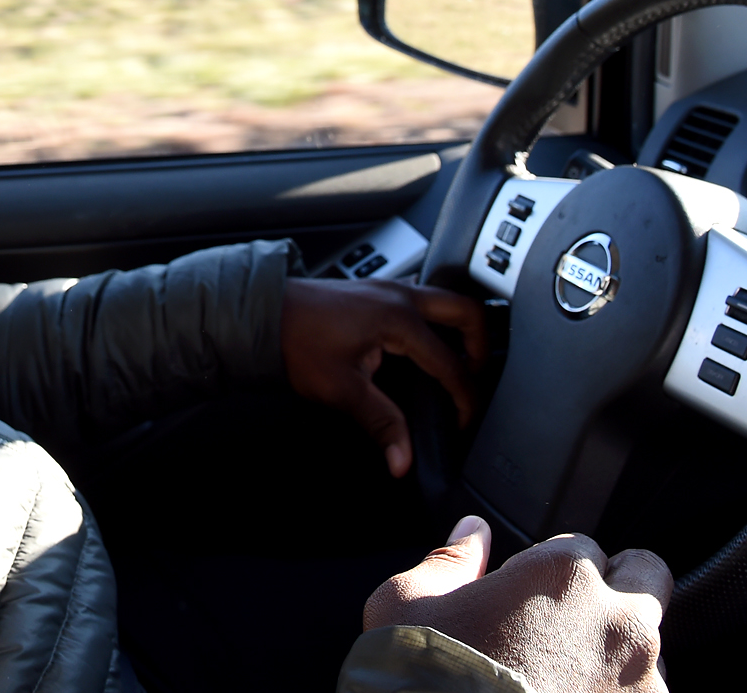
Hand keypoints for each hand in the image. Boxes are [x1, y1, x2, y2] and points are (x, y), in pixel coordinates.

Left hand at [280, 275, 484, 475]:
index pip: (452, 365)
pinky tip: (423, 345)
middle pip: (468, 312)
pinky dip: (437, 320)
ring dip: (461, 328)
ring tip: (459, 362)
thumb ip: (381, 425)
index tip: (464, 421)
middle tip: (478, 379)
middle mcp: (401, 296)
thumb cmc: (296, 342)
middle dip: (483, 347)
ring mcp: (390, 286)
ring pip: (447, 299)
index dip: (464, 398)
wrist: (262, 313)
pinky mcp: (377, 288)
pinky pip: (424, 298)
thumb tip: (402, 460)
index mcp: (400, 319)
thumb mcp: (342, 390)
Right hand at [365, 516, 670, 692]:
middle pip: (646, 574)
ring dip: (619, 652)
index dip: (549, 569)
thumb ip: (450, 560)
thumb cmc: (424, 679)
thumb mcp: (406, 603)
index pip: (579, 544)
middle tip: (579, 613)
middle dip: (618, 585)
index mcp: (562, 575)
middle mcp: (617, 621)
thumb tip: (472, 532)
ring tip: (567, 678)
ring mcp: (643, 681)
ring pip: (652, 646)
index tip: (529, 594)